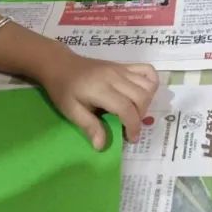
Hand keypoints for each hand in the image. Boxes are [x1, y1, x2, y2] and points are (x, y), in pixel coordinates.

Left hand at [39, 60, 158, 148]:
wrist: (60, 65)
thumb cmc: (63, 89)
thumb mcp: (71, 111)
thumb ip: (89, 127)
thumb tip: (102, 146)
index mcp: (101, 89)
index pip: (126, 109)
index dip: (132, 126)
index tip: (130, 138)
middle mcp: (115, 77)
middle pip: (141, 97)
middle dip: (140, 116)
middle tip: (129, 126)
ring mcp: (121, 69)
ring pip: (148, 85)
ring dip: (146, 102)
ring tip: (134, 111)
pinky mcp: (124, 66)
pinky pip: (147, 70)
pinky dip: (151, 82)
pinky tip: (142, 93)